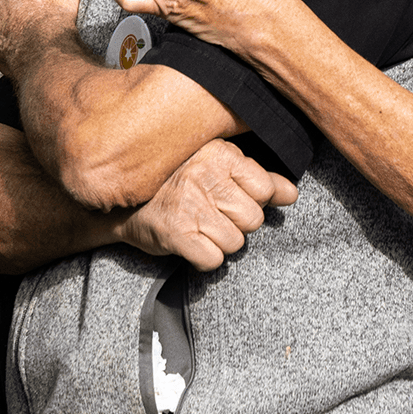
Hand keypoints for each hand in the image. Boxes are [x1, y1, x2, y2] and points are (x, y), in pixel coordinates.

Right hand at [116, 139, 296, 271]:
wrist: (120, 206)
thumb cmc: (175, 186)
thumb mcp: (217, 171)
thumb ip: (259, 179)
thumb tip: (292, 194)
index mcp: (220, 153)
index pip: (266, 189)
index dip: (252, 200)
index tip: (229, 198)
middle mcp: (205, 175)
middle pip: (254, 219)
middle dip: (236, 224)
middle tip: (210, 215)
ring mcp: (190, 204)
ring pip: (236, 243)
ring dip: (219, 243)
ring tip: (199, 227)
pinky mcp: (176, 233)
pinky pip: (214, 260)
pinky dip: (204, 259)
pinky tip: (190, 243)